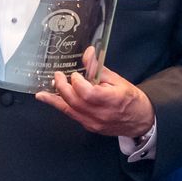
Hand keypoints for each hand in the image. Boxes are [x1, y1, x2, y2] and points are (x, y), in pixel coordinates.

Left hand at [37, 46, 155, 137]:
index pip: (88, 94)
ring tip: (42, 93)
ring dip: (55, 100)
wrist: (139, 120)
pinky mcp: (89, 126)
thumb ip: (99, 69)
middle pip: (75, 102)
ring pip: (70, 111)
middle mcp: (101, 114)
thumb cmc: (130, 98)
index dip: (78, 83)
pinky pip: (72, 115)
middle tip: (57, 76)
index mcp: (111, 100)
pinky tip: (51, 99)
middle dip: (63, 88)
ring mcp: (94, 123)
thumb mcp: (118, 80)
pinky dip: (61, 106)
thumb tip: (88, 54)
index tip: (75, 74)